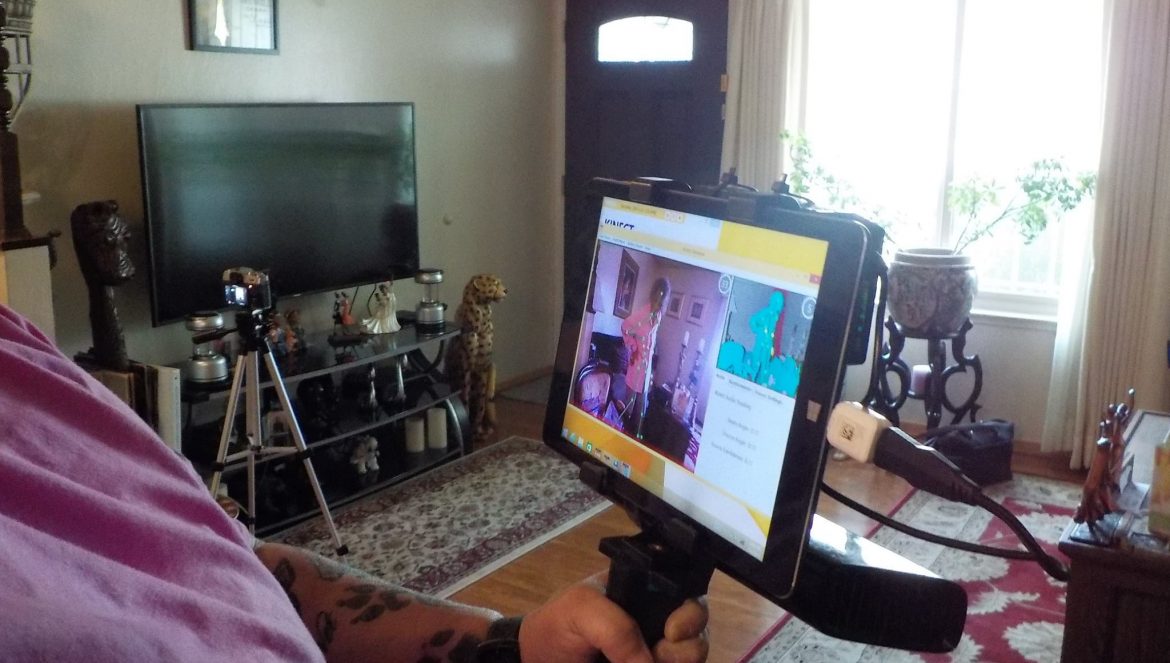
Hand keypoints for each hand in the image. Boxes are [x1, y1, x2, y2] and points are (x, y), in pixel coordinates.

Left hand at [518, 576, 708, 662]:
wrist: (536, 662)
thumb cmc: (557, 626)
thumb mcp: (581, 610)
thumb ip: (617, 628)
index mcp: (646, 592)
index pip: (688, 596)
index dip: (690, 614)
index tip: (671, 631)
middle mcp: (660, 621)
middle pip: (699, 632)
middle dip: (688, 645)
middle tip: (659, 653)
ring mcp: (656, 652)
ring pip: (693, 656)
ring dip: (680, 662)